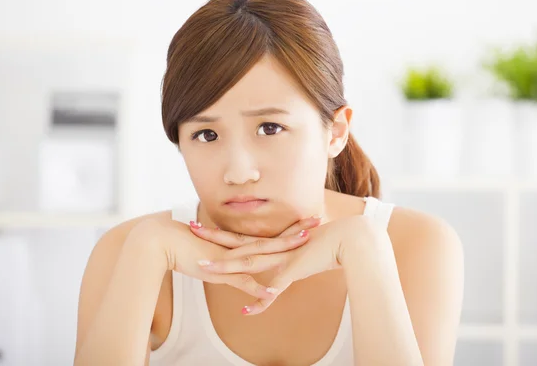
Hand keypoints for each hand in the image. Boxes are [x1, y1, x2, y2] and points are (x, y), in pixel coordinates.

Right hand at [131, 214, 321, 301]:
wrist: (162, 242)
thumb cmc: (183, 249)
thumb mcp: (211, 259)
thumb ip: (226, 263)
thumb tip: (234, 264)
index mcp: (236, 244)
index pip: (267, 236)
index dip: (287, 230)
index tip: (305, 222)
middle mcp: (237, 247)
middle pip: (272, 239)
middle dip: (295, 231)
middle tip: (317, 220)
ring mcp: (230, 258)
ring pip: (262, 253)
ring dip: (284, 249)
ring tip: (306, 242)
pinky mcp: (219, 270)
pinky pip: (242, 282)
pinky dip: (257, 289)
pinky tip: (273, 292)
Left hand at [191, 214, 371, 314]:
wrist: (347, 240)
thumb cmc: (324, 244)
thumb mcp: (299, 250)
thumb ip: (286, 255)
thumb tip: (277, 263)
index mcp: (271, 242)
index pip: (239, 236)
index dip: (218, 231)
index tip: (199, 225)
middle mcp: (272, 247)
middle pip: (236, 242)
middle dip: (212, 237)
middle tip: (190, 228)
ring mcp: (281, 259)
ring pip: (248, 262)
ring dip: (226, 265)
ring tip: (204, 267)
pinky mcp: (293, 272)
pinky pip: (274, 289)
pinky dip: (261, 301)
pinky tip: (247, 310)